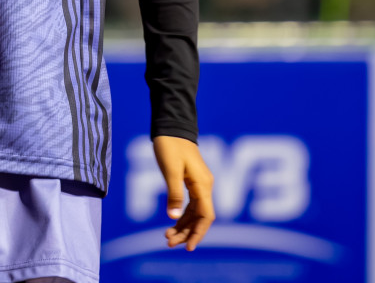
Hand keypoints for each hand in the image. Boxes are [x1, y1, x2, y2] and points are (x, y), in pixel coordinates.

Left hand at [153, 135, 214, 250]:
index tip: (188, 247)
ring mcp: (200, 184)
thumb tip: (173, 216)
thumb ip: (174, 193)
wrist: (172, 126)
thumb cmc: (170, 145)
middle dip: (187, 232)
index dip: (198, 233)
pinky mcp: (192, 181)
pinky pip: (191, 204)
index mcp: (203, 184)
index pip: (206, 216)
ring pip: (195, 212)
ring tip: (167, 237)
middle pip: (200, 217)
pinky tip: (172, 223)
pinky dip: (182, 215)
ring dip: (183, 226)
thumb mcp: (170, 169)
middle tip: (169, 243)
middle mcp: (205, 186)